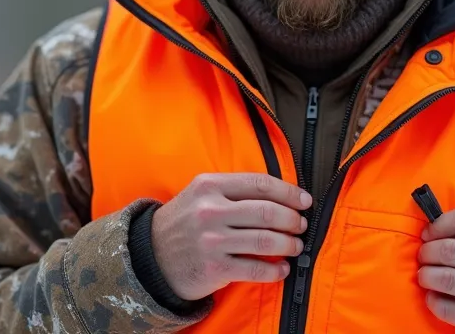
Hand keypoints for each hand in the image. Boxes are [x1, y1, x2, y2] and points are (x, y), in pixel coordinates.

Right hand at [151, 172, 311, 300]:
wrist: (150, 257)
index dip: (289, 192)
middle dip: (293, 220)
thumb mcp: (199, 195)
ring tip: (295, 246)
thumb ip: (232, 190)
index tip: (304, 200)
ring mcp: (212, 240)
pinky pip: (256, 269)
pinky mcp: (214, 268)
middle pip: (268, 212)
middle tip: (301, 225)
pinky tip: (282, 269)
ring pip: (266, 241)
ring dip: (289, 244)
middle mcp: (210, 211)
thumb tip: (280, 196)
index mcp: (209, 186)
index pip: (260, 184)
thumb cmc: (182, 223)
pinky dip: (276, 270)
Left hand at [417, 207, 454, 332]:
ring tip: (427, 275)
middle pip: (446, 249)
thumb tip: (434, 228)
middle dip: (426, 252)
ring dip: (425, 275)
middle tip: (424, 257)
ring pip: (440, 277)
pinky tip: (437, 296)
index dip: (438, 224)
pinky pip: (442, 306)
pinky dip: (432, 300)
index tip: (429, 234)